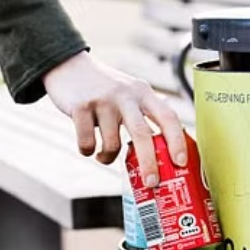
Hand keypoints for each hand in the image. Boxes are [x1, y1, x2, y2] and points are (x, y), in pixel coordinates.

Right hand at [42, 52, 187, 186]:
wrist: (68, 66)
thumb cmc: (104, 88)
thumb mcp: (129, 93)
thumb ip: (144, 116)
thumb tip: (162, 154)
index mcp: (143, 93)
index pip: (167, 117)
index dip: (178, 141)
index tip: (182, 162)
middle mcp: (125, 95)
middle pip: (142, 134)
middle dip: (149, 163)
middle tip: (152, 183)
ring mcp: (102, 101)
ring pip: (112, 144)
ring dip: (108, 158)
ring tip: (104, 156)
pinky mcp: (80, 107)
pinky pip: (87, 143)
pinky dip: (89, 152)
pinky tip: (89, 147)